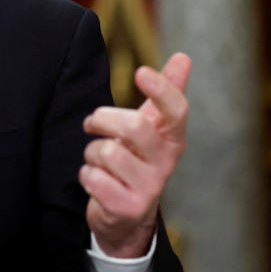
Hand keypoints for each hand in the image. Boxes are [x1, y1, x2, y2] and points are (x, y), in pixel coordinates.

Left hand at [79, 52, 190, 257]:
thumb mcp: (151, 126)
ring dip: (91, 152)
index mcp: (172, 139)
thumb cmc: (137, 158)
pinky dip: (86, 175)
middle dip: (103, 118)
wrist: (126, 214)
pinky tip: (95, 180)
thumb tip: (183, 57)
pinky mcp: (127, 208)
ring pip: (109, 152)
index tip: (141, 72)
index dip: (161, 89)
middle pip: (135, 127)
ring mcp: (149, 189)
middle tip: (91, 122)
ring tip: (97, 159)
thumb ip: (165, 92)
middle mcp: (166, 163)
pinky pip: (95, 179)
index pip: (177, 111)